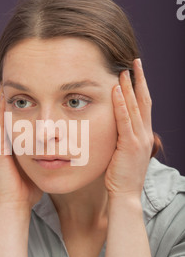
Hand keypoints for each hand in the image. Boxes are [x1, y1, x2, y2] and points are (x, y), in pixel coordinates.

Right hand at [0, 88, 42, 211]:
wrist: (17, 203)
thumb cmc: (31, 187)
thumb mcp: (42, 164)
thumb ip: (48, 153)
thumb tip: (64, 143)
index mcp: (16, 144)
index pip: (20, 118)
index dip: (25, 103)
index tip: (32, 87)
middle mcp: (5, 142)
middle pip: (10, 114)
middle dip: (15, 97)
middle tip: (16, 78)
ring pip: (2, 116)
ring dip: (4, 100)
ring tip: (8, 81)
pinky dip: (0, 111)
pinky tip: (4, 97)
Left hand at [105, 59, 153, 199]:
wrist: (126, 194)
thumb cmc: (120, 176)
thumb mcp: (122, 153)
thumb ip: (121, 138)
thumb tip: (112, 128)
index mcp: (143, 135)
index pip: (144, 106)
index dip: (140, 88)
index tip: (136, 72)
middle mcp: (144, 134)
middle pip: (143, 101)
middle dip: (139, 80)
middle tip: (135, 62)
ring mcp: (139, 139)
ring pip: (135, 107)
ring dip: (129, 87)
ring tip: (125, 70)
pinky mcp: (130, 145)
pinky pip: (125, 120)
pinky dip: (121, 104)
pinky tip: (117, 90)